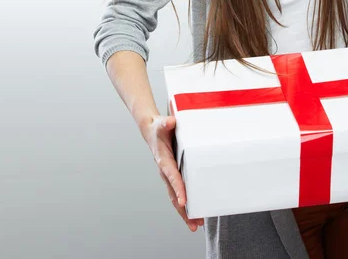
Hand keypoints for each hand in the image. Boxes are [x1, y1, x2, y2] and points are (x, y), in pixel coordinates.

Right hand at [142, 114, 204, 231]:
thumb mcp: (161, 123)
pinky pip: (179, 191)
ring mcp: (169, 175)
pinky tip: (196, 212)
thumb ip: (166, 123)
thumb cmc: (158, 128)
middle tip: (194, 223)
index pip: (172, 176)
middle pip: (174, 194)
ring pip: (176, 196)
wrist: (151, 130)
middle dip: (183, 210)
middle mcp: (165, 171)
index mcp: (163, 160)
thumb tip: (171, 122)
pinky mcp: (173, 175)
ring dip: (185, 211)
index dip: (178, 189)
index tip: (184, 202)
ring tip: (196, 224)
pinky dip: (186, 204)